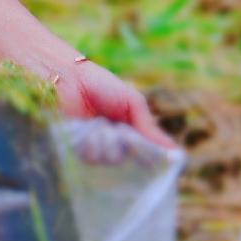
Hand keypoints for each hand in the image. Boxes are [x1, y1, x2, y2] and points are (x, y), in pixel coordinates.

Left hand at [55, 60, 177, 151]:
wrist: (65, 79)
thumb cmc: (99, 85)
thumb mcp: (133, 104)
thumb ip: (150, 130)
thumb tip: (176, 154)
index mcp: (127, 132)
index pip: (145, 154)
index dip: (150, 156)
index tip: (156, 156)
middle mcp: (112, 144)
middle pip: (130, 160)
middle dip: (127, 143)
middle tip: (118, 127)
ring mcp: (94, 149)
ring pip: (111, 160)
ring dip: (107, 141)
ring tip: (98, 123)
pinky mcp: (75, 151)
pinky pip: (92, 158)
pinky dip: (91, 143)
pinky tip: (86, 128)